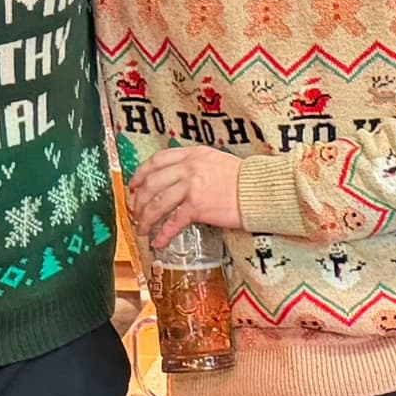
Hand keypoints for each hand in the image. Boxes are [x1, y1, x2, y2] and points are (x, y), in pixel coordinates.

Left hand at [128, 144, 247, 247]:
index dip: (141, 173)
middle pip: (152, 182)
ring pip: (157, 202)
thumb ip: (196, 165)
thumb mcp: (217, 161)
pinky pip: (173, 222)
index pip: (158, 160)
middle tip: (135, 212)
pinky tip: (158, 242)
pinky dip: (163, 234)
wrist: (260, 190)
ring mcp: (192, 187)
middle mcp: (189, 167)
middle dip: (139, 200)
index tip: (134, 185)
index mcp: (193, 154)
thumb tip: (179, 178)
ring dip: (146, 218)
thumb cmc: (244, 179)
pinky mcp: (198, 206)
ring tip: (142, 229)